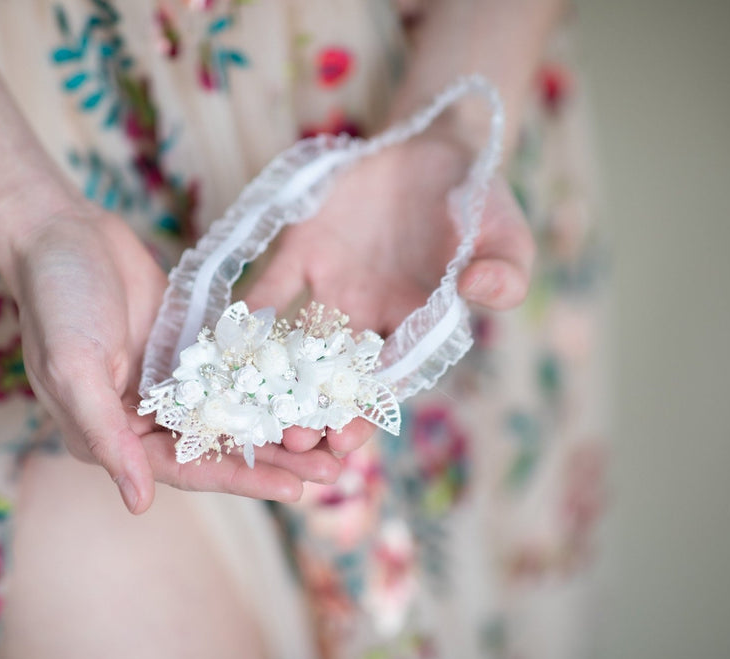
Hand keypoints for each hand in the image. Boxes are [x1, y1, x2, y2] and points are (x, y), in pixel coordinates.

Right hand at [8, 205, 341, 513]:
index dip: (239, 480)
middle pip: (218, 447)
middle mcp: (144, 418)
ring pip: (234, 414)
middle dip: (274, 460)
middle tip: (332, 472)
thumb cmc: (56, 302)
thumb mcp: (74, 370)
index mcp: (113, 436)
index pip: (185, 468)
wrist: (63, 233)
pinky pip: (235, 371)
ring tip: (334, 437)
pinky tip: (310, 389)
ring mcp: (170, 383)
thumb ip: (106, 436)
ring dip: (280, 427)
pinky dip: (269, 382)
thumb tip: (138, 504)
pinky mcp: (189, 349)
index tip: (292, 490)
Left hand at [245, 136, 534, 449]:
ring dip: (278, 376)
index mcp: (418, 324)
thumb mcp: (505, 232)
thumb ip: (505, 269)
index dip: (368, 410)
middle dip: (315, 411)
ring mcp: (333, 285)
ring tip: (253, 411)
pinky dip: (249, 312)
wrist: (432, 144)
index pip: (391, 378)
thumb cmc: (478, 198)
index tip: (345, 441)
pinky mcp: (303, 250)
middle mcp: (370, 315)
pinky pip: (272, 286)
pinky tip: (224, 340)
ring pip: (301, 343)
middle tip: (289, 443)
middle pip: (338, 375)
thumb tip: (485, 289)